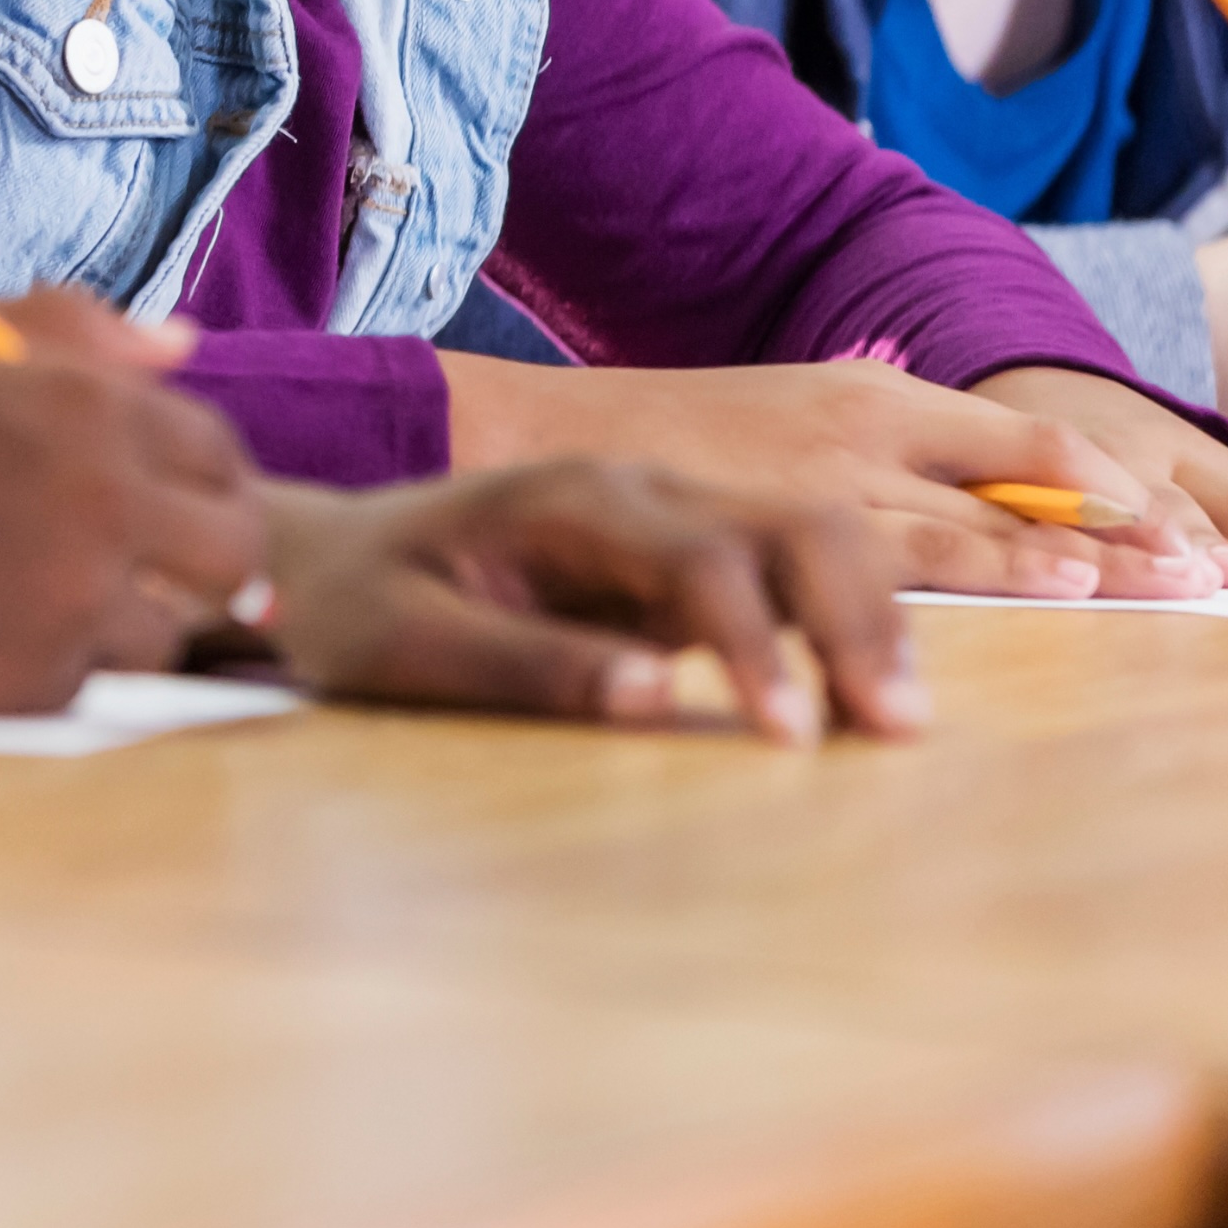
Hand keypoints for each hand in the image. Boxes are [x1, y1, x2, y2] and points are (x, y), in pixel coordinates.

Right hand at [0, 293, 266, 710]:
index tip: (174, 502)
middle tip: (156, 571)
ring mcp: (69, 602)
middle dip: (207, 561)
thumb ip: (73, 328)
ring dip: (112, 620)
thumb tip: (184, 345)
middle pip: (233, 549)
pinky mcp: (32, 688)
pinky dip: (38, 668)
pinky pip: (81, 685)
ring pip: (161, 631)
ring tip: (19, 598)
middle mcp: (97, 500)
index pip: (214, 449)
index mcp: (82, 402)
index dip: (202, 477)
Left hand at [253, 464, 923, 744]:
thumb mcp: (407, 646)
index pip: (700, 556)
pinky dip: (850, 628)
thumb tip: (655, 700)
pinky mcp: (690, 566)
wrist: (326, 557)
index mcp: (575, 498)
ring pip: (818, 537)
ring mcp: (676, 522)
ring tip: (902, 723)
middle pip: (798, 521)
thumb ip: (528, 666)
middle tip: (898, 729)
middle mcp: (645, 492)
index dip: (755, 643)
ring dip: (874, 619)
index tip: (790, 736)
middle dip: (861, 615)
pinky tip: (874, 702)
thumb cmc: (354, 604)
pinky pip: (797, 581)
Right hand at [443, 349, 1179, 599]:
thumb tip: (992, 518)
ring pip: (963, 526)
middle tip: (1216, 580)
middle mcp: (865, 429)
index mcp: (884, 401)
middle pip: (1024, 481)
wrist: (552, 441)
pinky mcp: (763, 527)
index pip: (1036, 438)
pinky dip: (970, 590)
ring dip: (1057, 567)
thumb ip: (896, 471)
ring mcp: (818, 479)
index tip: (1205, 538)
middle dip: (1125, 533)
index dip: (1122, 489)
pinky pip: (873, 568)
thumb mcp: (807, 435)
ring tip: (1149, 595)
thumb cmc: (691, 451)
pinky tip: (1038, 606)